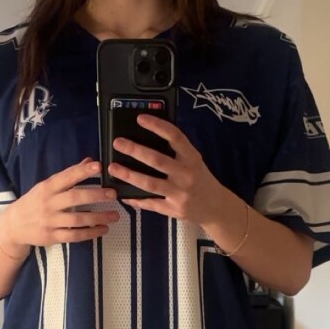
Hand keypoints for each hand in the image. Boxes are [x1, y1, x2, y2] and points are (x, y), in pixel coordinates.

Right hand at [0, 157, 120, 248]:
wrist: (13, 225)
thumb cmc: (34, 202)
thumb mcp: (47, 186)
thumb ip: (68, 175)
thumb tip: (89, 161)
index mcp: (47, 187)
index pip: (67, 177)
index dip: (82, 171)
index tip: (99, 166)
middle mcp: (49, 203)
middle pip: (75, 198)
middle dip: (96, 195)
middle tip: (113, 194)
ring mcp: (50, 221)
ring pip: (77, 220)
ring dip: (98, 217)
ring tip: (114, 215)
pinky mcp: (52, 236)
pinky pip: (74, 236)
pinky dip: (90, 233)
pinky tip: (103, 229)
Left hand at [109, 117, 235, 231]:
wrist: (216, 207)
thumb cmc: (201, 179)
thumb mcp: (194, 161)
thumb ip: (177, 151)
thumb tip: (149, 135)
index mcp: (192, 158)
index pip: (175, 137)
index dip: (157, 126)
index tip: (140, 118)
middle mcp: (186, 175)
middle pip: (158, 160)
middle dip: (135, 150)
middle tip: (118, 142)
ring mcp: (179, 194)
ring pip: (150, 183)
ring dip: (129, 175)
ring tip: (113, 167)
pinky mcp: (173, 210)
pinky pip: (150, 203)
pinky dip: (135, 198)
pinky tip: (122, 193)